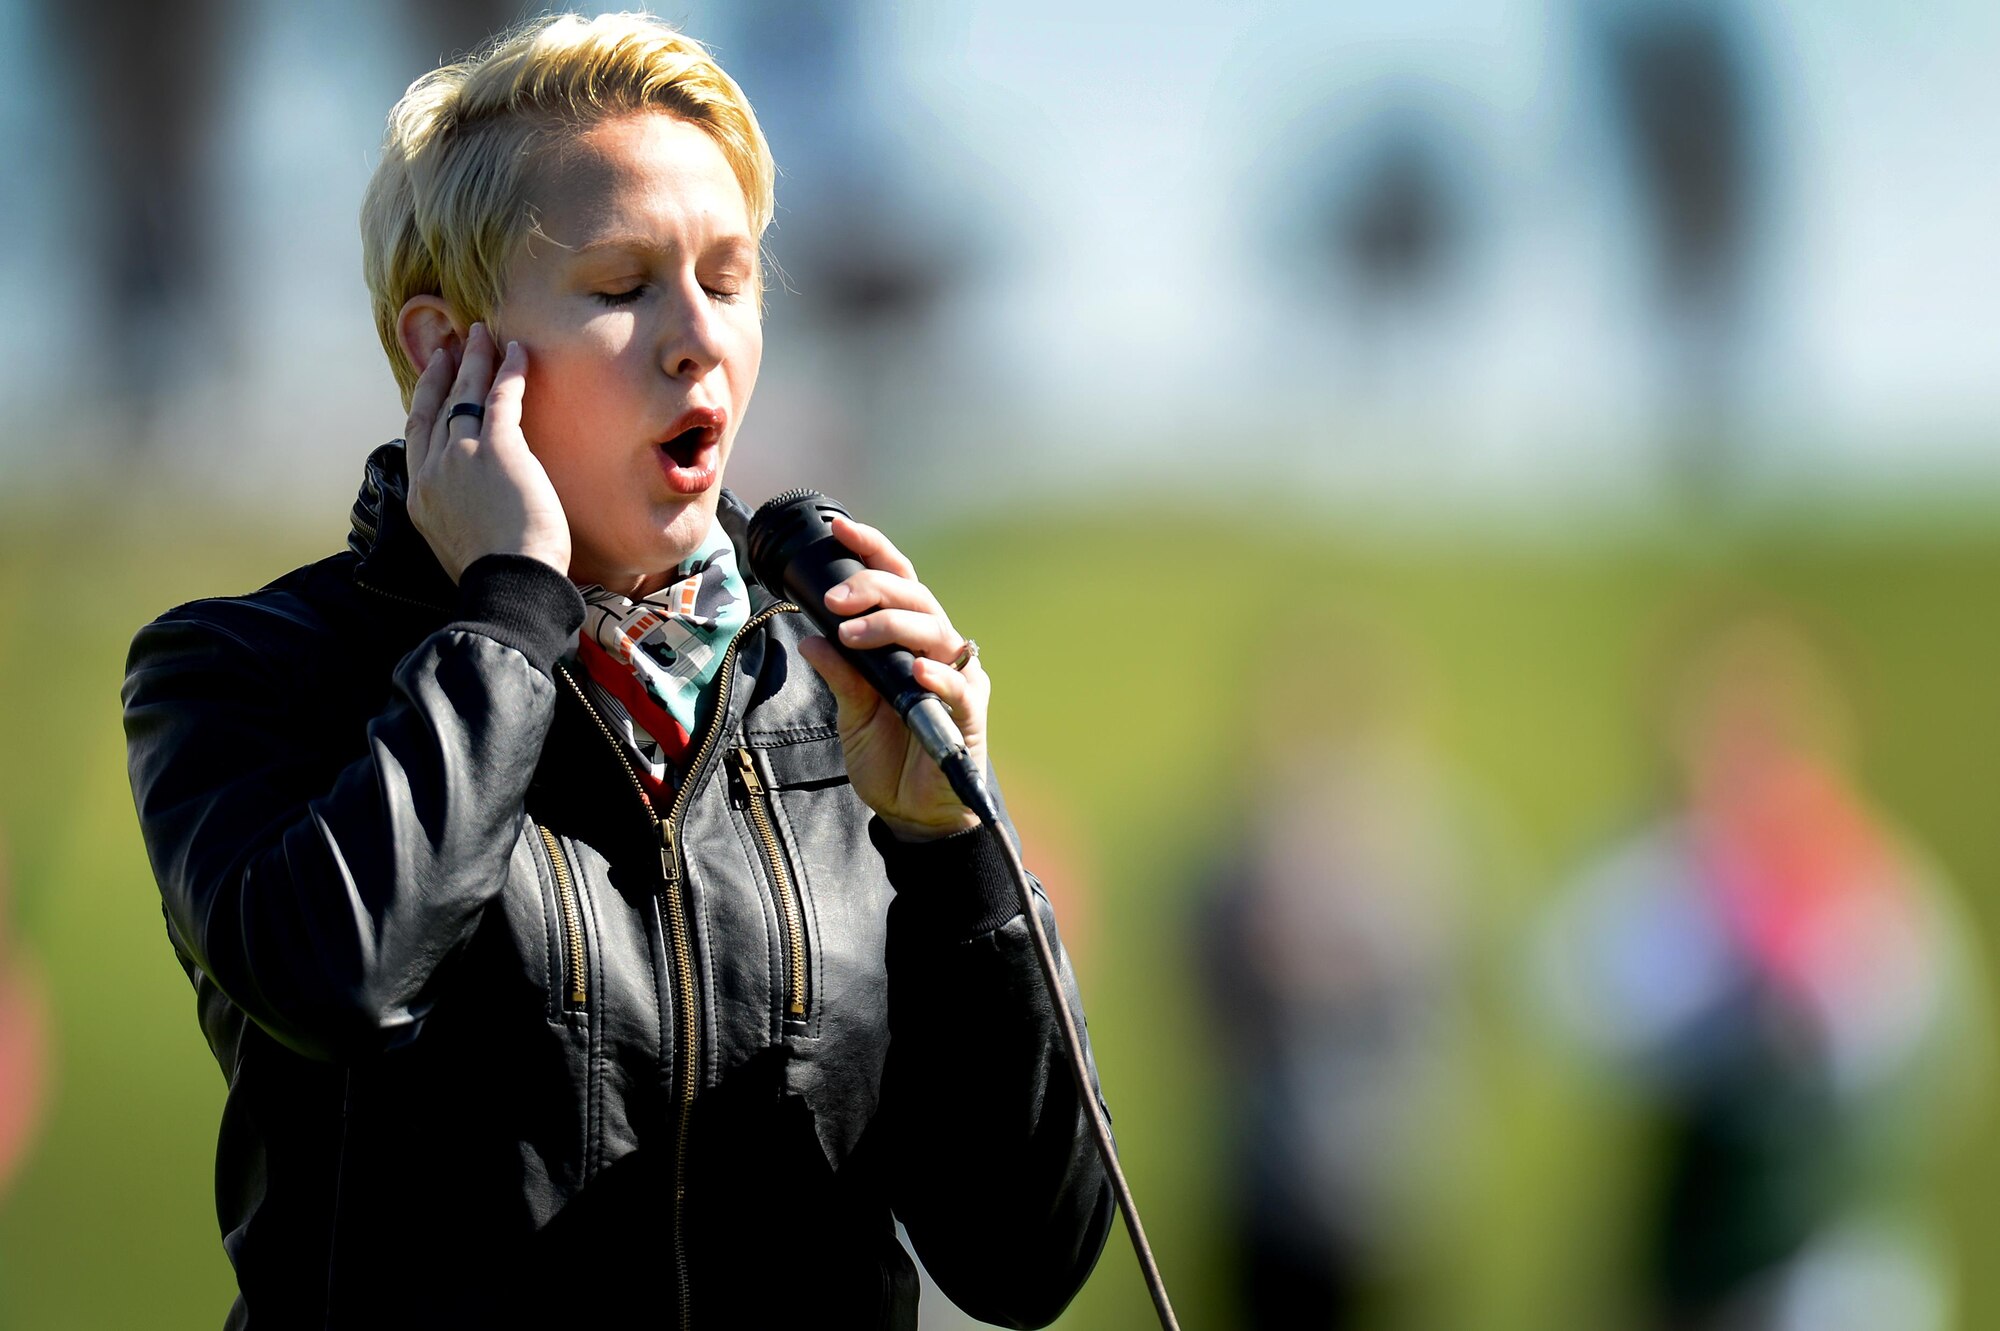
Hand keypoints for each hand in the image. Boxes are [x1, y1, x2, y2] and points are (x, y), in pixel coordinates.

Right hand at [403, 323, 570, 581]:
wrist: (510, 586)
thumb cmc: (499, 578)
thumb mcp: (461, 545)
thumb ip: (459, 516)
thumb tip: (474, 513)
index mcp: (421, 496)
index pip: (417, 435)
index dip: (424, 401)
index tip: (431, 380)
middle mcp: (434, 470)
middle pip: (435, 407)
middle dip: (442, 371)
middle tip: (450, 344)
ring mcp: (462, 456)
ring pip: (465, 395)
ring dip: (474, 360)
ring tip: (482, 335)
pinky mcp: (497, 449)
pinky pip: (501, 398)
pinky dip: (509, 372)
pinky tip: (517, 353)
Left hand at [796, 516, 989, 841]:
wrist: (915, 812)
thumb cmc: (889, 755)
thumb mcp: (851, 712)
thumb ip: (839, 674)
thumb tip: (809, 636)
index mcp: (909, 641)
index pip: (896, 582)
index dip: (873, 550)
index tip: (840, 529)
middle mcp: (938, 650)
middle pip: (916, 598)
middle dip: (874, 588)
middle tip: (834, 600)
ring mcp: (958, 679)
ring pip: (934, 631)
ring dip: (891, 626)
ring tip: (852, 635)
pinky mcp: (970, 714)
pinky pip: (959, 686)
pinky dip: (937, 675)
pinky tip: (914, 671)